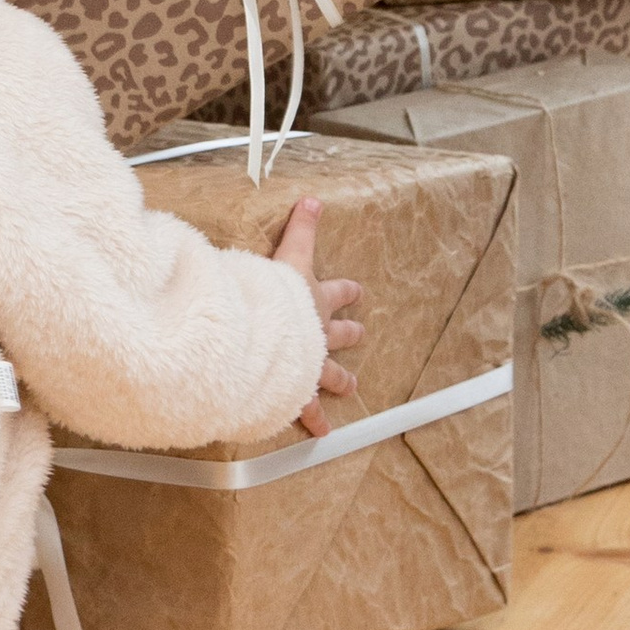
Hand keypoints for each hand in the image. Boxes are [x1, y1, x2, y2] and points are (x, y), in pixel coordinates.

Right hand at [271, 192, 364, 436]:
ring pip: (331, 372)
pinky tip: (321, 431)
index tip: (357, 289)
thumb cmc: (271, 292)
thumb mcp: (287, 253)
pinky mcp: (298, 386)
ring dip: (341, 378)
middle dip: (350, 331)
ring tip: (351, 386)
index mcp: (311, 298)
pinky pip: (308, 408)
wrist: (269, 330)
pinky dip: (315, 418)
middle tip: (360, 332)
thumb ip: (301, 226)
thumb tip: (315, 198)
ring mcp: (311, 361)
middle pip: (340, 331)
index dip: (345, 289)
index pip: (334, 289)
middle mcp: (318, 330)